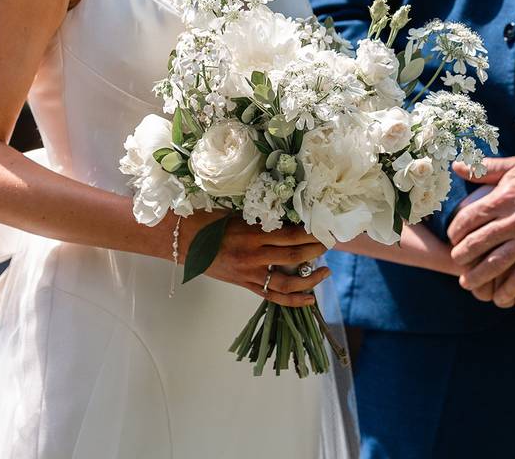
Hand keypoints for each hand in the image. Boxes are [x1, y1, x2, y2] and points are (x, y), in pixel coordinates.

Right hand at [179, 212, 329, 307]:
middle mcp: (253, 256)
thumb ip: (263, 221)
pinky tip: (310, 298)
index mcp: (251, 234)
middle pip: (294, 256)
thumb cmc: (210, 222)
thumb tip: (291, 220)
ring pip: (287, 282)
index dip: (311, 234)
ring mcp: (249, 274)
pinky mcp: (245, 285)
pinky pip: (273, 295)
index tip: (324, 229)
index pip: (290, 235)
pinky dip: (293, 299)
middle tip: (330, 244)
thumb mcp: (238, 215)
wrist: (184, 241)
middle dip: (316, 250)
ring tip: (326, 272)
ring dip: (310, 279)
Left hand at [448, 157, 514, 305]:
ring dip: (479, 276)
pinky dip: (509, 288)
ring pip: (497, 263)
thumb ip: (485, 169)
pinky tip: (500, 296)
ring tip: (468, 283)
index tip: (453, 238)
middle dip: (462, 256)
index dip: (456, 231)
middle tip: (457, 262)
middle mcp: (514, 220)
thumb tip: (457, 166)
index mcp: (504, 198)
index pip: (469, 218)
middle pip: (479, 243)